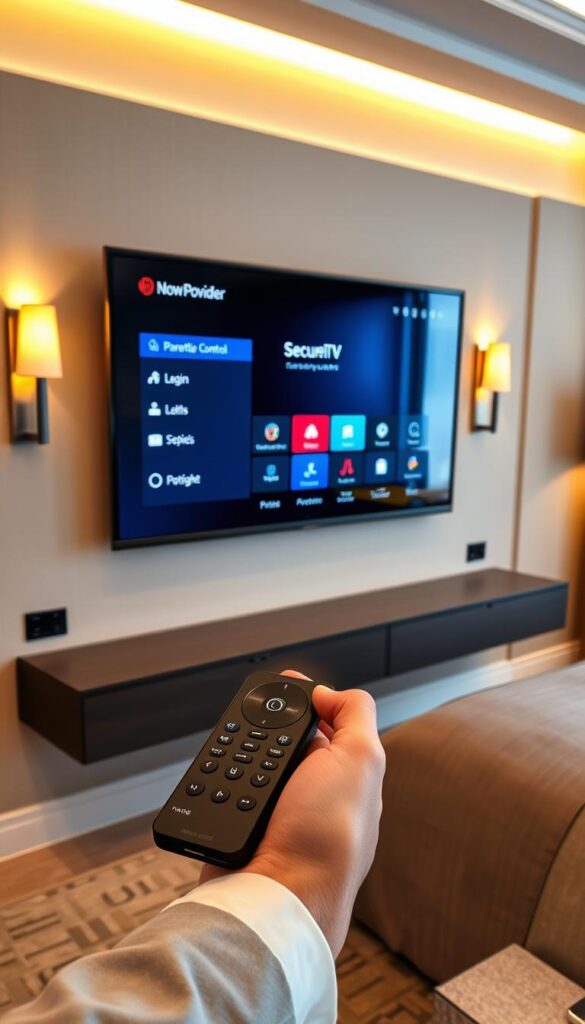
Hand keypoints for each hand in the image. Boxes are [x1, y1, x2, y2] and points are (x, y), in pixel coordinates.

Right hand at [201, 671, 385, 956]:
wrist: (279, 898)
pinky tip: (217, 784)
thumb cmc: (328, 840)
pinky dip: (215, 786)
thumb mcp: (362, 758)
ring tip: (233, 759)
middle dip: (262, 730)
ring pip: (245, 767)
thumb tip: (325, 692)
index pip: (322, 725)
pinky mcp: (239, 833)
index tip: (279, 683)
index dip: (302, 701)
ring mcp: (274, 817)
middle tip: (251, 724)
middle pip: (277, 742)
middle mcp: (311, 798)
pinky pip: (220, 796)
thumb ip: (354, 714)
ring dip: (235, 759)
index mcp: (345, 778)